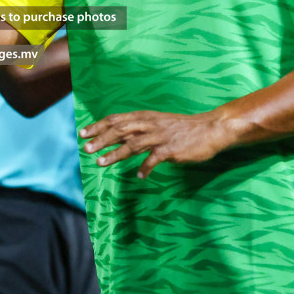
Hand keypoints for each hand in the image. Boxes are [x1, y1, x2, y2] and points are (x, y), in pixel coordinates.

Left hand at [79, 109, 230, 178]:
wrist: (211, 128)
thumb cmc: (182, 128)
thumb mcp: (157, 124)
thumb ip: (138, 131)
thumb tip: (116, 139)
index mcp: (145, 117)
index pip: (117, 119)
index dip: (99, 126)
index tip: (83, 133)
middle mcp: (150, 124)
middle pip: (121, 130)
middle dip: (101, 139)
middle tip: (86, 149)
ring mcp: (161, 136)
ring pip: (134, 144)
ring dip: (116, 154)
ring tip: (101, 163)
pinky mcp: (172, 149)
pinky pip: (155, 159)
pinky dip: (146, 167)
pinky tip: (140, 176)